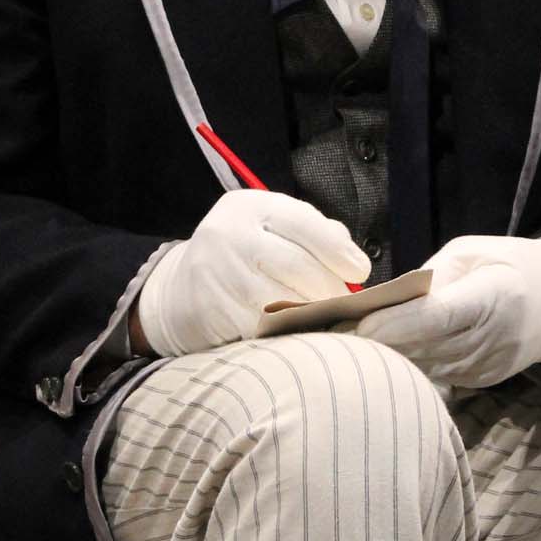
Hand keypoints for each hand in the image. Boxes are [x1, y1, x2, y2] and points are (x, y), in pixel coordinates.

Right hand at [135, 189, 369, 355]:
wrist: (179, 291)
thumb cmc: (244, 256)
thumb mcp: (272, 229)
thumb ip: (315, 234)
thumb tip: (353, 258)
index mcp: (249, 207)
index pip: (304, 224)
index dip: (338, 250)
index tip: (360, 272)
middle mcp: (228, 234)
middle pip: (296, 266)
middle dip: (328, 289)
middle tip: (342, 303)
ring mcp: (215, 274)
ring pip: (281, 301)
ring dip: (309, 314)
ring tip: (321, 317)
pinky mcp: (210, 311)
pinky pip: (261, 327)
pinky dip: (283, 333)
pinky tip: (291, 331)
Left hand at [355, 234, 540, 388]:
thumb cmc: (511, 263)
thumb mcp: (472, 253)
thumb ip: (431, 279)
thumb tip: (384, 304)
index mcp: (495, 294)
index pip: (439, 316)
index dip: (398, 324)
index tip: (360, 325)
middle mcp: (495, 337)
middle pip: (427, 349)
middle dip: (379, 345)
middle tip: (332, 337)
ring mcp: (490, 366)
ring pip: (427, 369)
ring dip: (389, 360)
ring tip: (348, 348)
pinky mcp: (484, 381)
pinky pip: (438, 376)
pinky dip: (410, 366)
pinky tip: (384, 357)